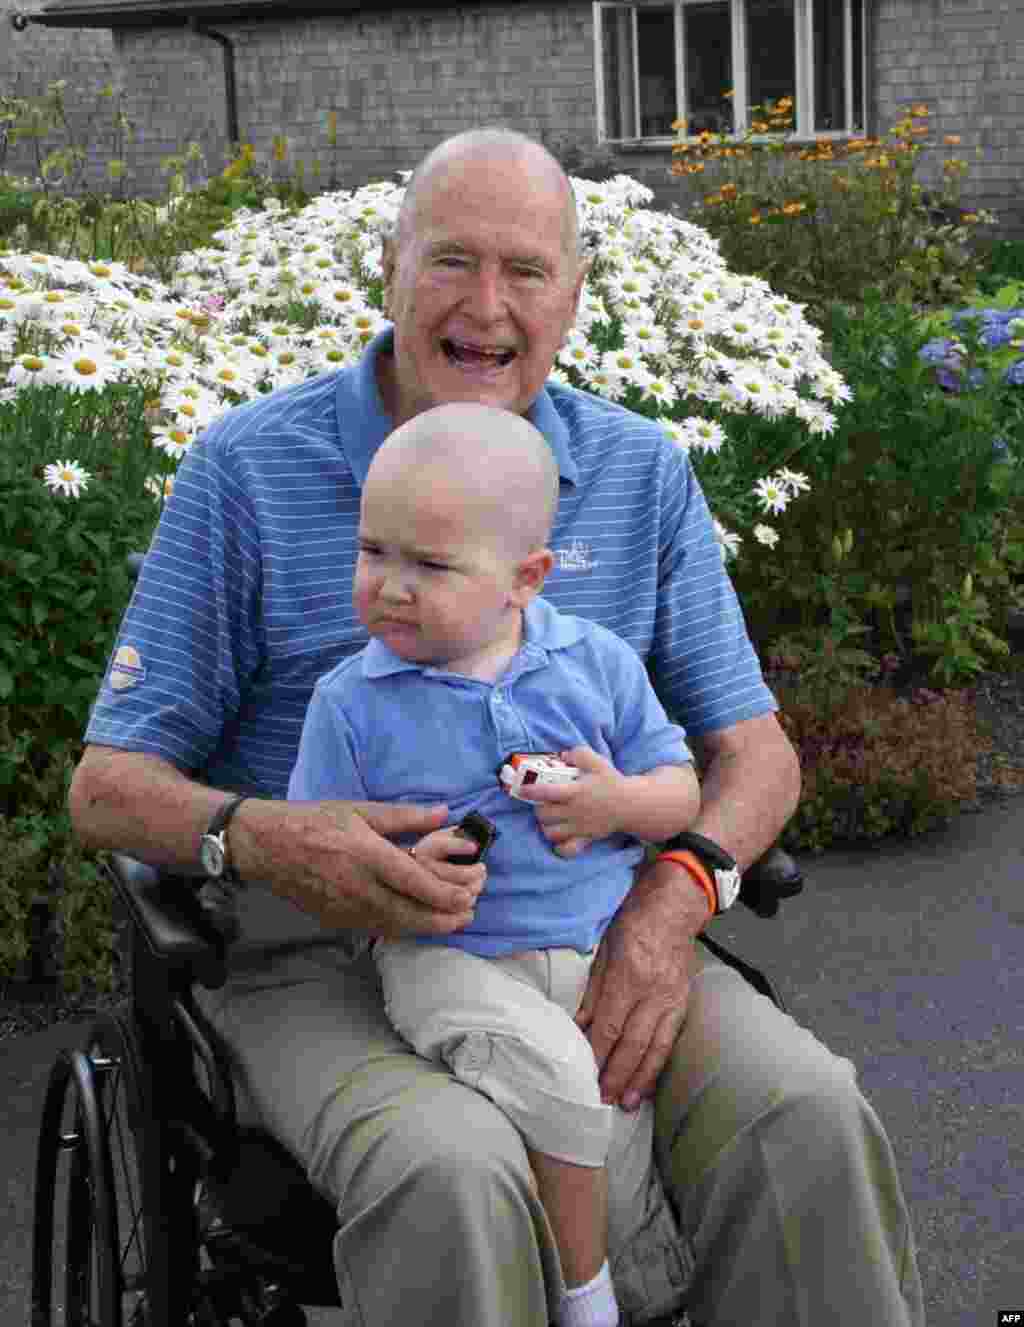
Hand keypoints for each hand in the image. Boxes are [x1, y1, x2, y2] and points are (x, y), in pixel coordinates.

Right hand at [233, 798, 484, 938]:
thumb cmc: (314, 821)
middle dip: (445, 919)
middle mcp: (359, 887)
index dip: (446, 894)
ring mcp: (346, 908)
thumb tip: (444, 814)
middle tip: (469, 916)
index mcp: (368, 855)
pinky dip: (402, 928)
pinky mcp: (336, 920)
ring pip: (396, 927)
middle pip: (411, 914)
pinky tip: (416, 922)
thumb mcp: (360, 810)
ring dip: (427, 927)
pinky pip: (377, 928)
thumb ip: (405, 816)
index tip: (470, 895)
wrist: (267, 846)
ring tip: (452, 923)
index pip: (416, 882)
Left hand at [513, 746, 624, 857]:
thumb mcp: (597, 761)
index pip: (545, 792)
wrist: (630, 804)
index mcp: (575, 791)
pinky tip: (561, 837)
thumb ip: (578, 754)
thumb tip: (562, 755)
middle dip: (538, 809)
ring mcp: (579, 827)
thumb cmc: (610, 782)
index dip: (530, 791)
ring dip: (546, 826)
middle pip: (543, 815)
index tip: (522, 789)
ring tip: (551, 818)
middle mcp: (574, 811)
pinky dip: (560, 846)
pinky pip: (567, 850)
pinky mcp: (586, 839)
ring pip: (550, 833)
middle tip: (543, 803)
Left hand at [574, 857, 707, 1108]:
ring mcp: (672, 999)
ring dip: (639, 1079)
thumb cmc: (633, 923)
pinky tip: (648, 1082)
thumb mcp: (604, 950)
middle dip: (616, 1074)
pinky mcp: (684, 1003)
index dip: (596, 1052)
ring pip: (655, 1047)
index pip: (609, 1024)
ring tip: (626, 1103)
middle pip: (632, 1043)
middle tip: (601, 1100)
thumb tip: (578, 1026)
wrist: (675, 908)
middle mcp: (653, 992)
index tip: (584, 1073)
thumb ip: (593, 991)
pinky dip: (658, 1064)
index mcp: (629, 975)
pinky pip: (670, 1040)